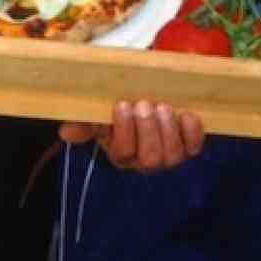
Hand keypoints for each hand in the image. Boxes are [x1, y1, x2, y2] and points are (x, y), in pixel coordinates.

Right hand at [58, 101, 204, 171]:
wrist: (144, 99)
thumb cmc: (119, 109)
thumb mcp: (98, 113)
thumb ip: (83, 122)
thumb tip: (66, 132)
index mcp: (121, 154)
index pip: (123, 153)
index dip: (124, 130)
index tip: (122, 104)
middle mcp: (146, 161)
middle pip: (150, 159)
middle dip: (148, 130)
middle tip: (144, 104)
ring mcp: (170, 155)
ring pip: (173, 155)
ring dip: (168, 129)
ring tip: (162, 107)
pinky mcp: (189, 146)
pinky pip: (194, 146)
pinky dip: (192, 131)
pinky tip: (185, 114)